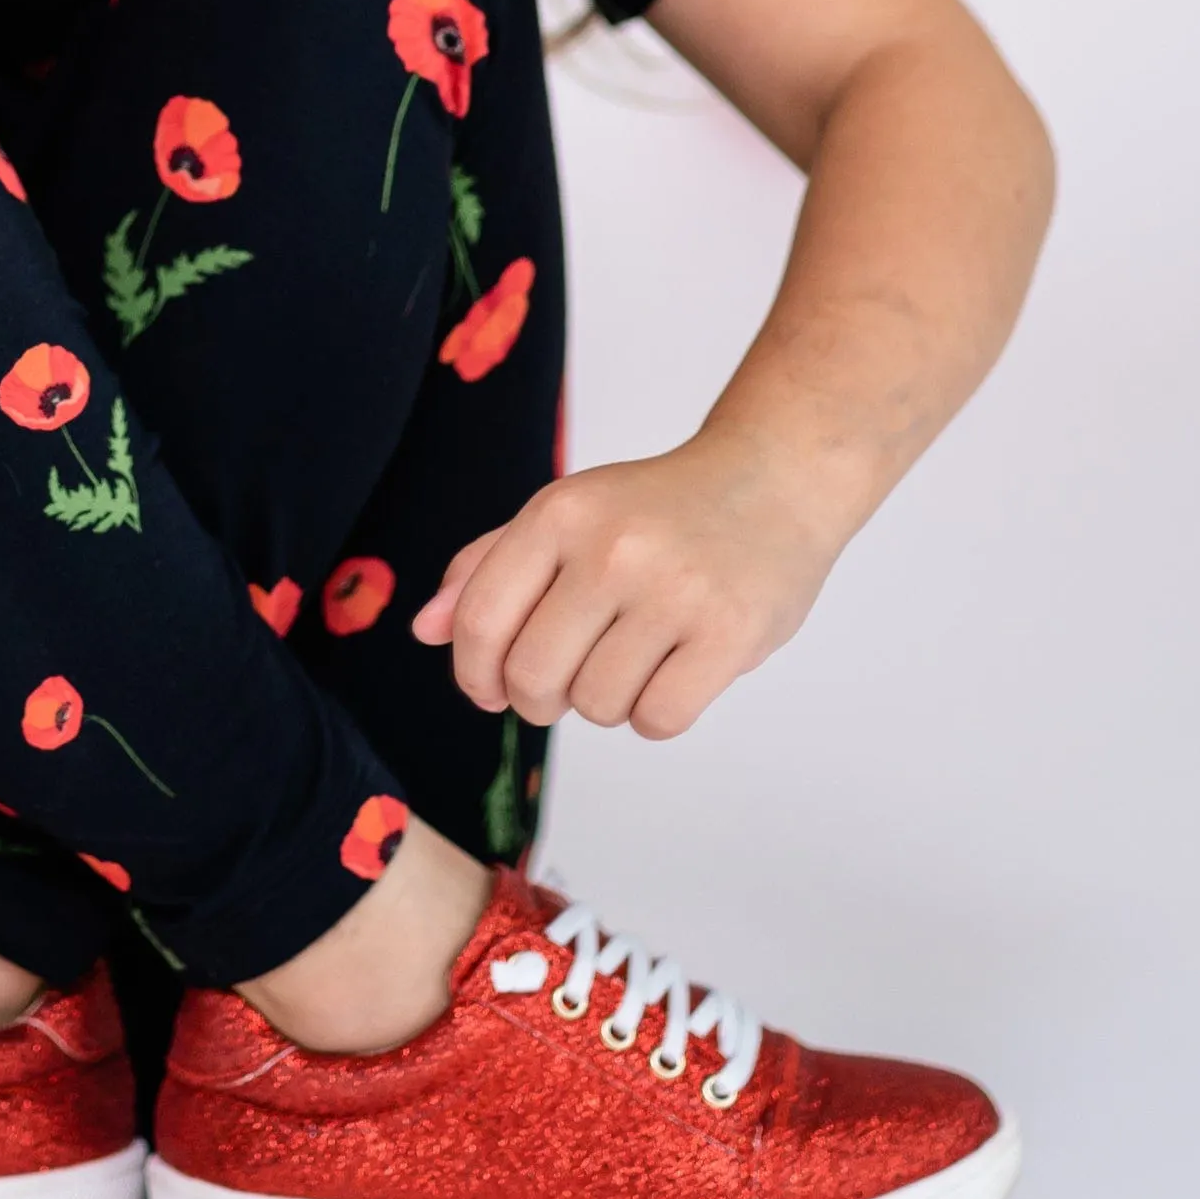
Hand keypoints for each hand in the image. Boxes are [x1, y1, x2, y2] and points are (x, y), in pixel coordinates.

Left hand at [411, 430, 847, 739]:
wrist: (773, 478)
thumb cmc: (658, 509)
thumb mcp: (568, 513)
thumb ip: (490, 566)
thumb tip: (426, 630)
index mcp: (559, 513)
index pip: (481, 620)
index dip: (474, 673)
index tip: (491, 689)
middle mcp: (612, 548)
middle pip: (533, 677)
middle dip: (539, 698)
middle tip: (567, 680)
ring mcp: (673, 591)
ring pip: (597, 704)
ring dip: (605, 701)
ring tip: (633, 657)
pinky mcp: (728, 633)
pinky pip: (657, 720)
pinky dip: (655, 714)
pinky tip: (672, 672)